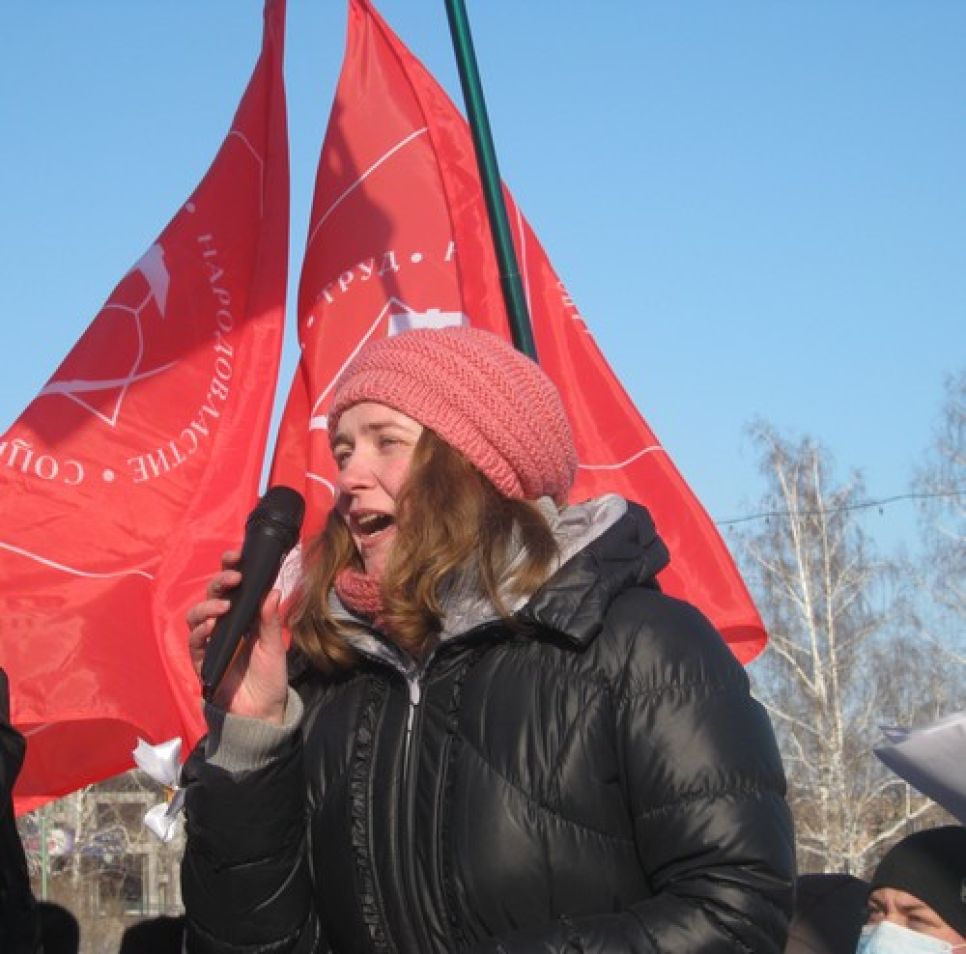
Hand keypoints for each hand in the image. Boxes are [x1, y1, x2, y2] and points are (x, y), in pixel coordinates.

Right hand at [186, 549, 288, 724]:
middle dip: (220, 582)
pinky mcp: (202, 661)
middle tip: (233, 578)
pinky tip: (212, 628)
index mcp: (244, 617)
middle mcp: (225, 626)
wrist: (262, 714)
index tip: (237, 556)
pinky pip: (195, 642)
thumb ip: (270, 620)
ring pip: (197, 615)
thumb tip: (273, 590)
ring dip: (207, 606)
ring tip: (223, 607)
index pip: (233, 587)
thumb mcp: (275, 646)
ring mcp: (211, 643)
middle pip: (213, 595)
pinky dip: (201, 631)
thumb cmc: (270, 678)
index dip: (231, 569)